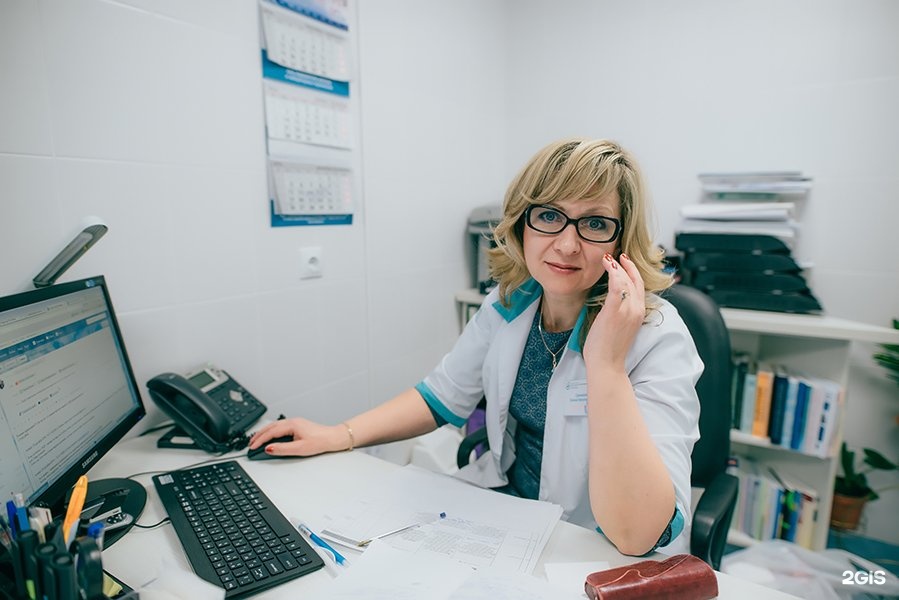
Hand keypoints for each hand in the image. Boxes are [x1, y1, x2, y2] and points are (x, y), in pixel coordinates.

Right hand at [248, 417, 347, 456]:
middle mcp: (292, 421)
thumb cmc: (320, 441)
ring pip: (274, 426)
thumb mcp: (299, 448)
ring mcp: (295, 422)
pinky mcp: (297, 426)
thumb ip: (282, 449)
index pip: (270, 432)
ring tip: (256, 440)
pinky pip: (280, 427)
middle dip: (258, 435)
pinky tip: (270, 437)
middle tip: (250, 444)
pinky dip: (271, 432)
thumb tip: (269, 448)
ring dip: (264, 433)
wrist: (333, 438)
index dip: (260, 440)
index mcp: (292, 425)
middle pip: (270, 427)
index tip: (252, 447)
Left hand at [583, 253, 644, 369]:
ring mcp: (627, 310)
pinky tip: (607, 264)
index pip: (640, 288)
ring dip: (617, 267)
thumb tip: (609, 303)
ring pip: (626, 281)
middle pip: (635, 281)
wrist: (606, 365)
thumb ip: (618, 313)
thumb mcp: (619, 327)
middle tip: (619, 256)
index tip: (625, 264)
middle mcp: (636, 310)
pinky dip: (614, 272)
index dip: (633, 273)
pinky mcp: (615, 311)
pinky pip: (618, 286)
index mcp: (639, 314)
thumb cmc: (608, 350)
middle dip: (628, 266)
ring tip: (608, 258)